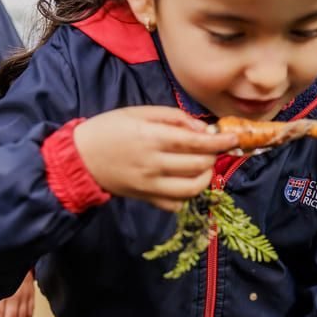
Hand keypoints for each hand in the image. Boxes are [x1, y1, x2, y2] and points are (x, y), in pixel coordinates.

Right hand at [73, 107, 237, 211]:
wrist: (81, 158)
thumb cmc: (110, 129)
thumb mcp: (139, 112)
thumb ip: (173, 118)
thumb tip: (202, 128)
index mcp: (152, 138)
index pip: (196, 142)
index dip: (220, 141)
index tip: (234, 137)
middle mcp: (154, 164)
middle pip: (199, 165)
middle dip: (213, 155)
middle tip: (211, 146)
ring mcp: (151, 185)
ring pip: (193, 188)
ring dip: (206, 176)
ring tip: (202, 164)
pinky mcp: (147, 199)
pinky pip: (177, 204)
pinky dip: (187, 194)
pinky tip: (185, 179)